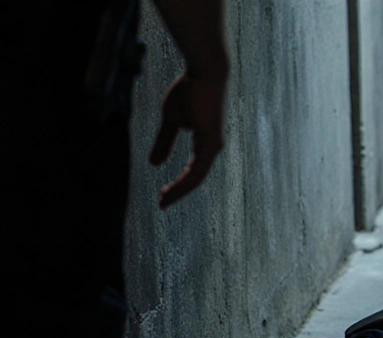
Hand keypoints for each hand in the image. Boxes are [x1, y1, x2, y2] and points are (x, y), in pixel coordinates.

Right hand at [150, 72, 226, 208]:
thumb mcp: (171, 120)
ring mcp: (213, 146)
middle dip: (178, 193)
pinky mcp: (211, 141)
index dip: (177, 185)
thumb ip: (165, 141)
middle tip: (162, 204)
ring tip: (164, 201)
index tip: (162, 196)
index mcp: (204, 144)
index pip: (192, 172)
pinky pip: (198, 168)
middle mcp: (211, 148)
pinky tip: (173, 188)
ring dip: (179, 191)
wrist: (202, 73)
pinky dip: (185, 180)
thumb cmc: (189, 91)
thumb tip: (154, 163)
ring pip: (197, 178)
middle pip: (195, 179)